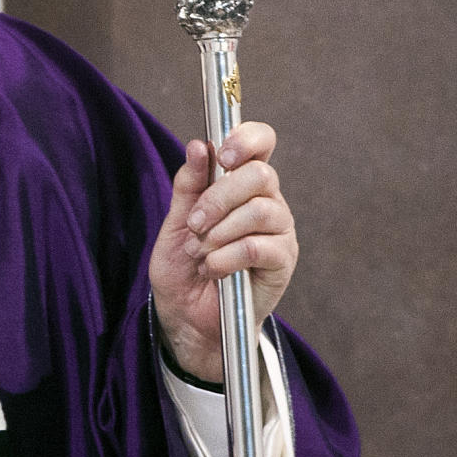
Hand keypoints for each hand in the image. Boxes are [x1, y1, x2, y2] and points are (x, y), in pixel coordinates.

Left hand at [150, 121, 297, 382]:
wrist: (186, 317)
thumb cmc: (183, 267)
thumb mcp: (175, 221)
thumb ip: (188, 185)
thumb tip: (198, 145)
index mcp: (241, 182)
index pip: (262, 142)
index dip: (247, 138)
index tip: (223, 153)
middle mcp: (267, 201)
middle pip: (260, 174)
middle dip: (218, 197)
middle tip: (194, 223)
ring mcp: (279, 231)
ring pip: (260, 210)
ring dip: (219, 231)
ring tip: (199, 252)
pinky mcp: (282, 262)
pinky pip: (257, 247)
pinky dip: (226, 257)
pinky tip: (213, 269)